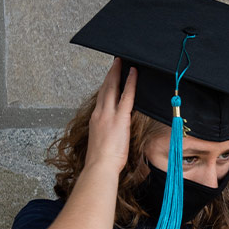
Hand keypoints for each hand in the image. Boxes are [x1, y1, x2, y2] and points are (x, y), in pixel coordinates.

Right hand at [85, 58, 135, 172]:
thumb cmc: (101, 160)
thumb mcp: (102, 141)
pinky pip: (126, 97)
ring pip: (113, 88)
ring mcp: (108, 115)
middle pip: (105, 89)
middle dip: (110, 74)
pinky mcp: (119, 119)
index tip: (109, 77)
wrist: (99, 166)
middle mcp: (100, 114)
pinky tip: (133, 74)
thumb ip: (107, 131)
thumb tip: (114, 130)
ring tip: (122, 62)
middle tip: (115, 62)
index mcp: (95, 119)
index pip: (101, 98)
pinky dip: (130, 83)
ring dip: (118, 73)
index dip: (105, 85)